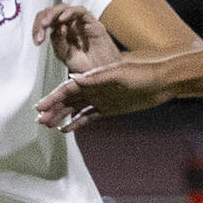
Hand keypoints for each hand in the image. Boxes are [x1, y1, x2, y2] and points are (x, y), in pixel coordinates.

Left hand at [33, 4, 120, 74]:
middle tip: (40, 30)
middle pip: (53, 12)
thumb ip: (58, 44)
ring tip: (46, 23)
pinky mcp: (94, 23)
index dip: (38, 27)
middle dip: (43, 18)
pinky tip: (63, 19)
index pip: (46, 22)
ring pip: (65, 8)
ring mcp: (82, 23)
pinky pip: (81, 11)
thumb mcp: (66, 57)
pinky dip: (70, 12)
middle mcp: (71, 25)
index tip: (37, 41)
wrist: (104, 75)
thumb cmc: (88, 67)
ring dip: (53, 13)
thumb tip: (54, 30)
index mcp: (62, 33)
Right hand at [35, 58, 172, 131]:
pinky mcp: (109, 109)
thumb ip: (98, 77)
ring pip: (76, 109)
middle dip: (53, 110)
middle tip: (39, 121)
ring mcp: (101, 99)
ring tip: (47, 126)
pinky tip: (66, 129)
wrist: (162, 81)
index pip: (68, 88)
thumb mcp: (120, 73)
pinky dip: (77, 123)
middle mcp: (94, 88)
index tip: (40, 106)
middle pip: (68, 100)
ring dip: (62, 116)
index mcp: (93, 78)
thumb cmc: (143, 73)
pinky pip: (89, 117)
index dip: (53, 97)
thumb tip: (75, 77)